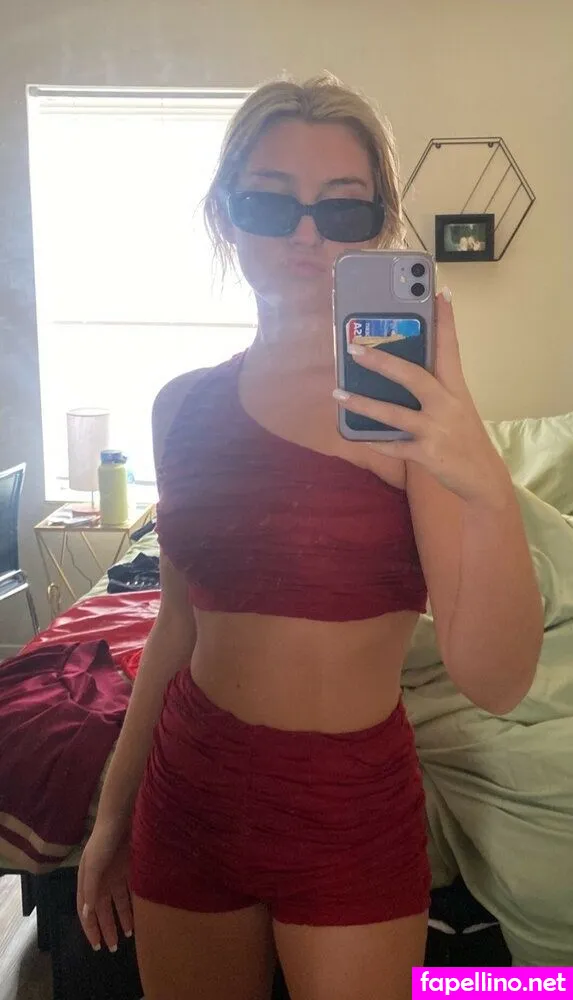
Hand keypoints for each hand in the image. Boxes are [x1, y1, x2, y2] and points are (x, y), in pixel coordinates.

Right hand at [77, 821, 132, 951]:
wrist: (122, 817)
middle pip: (103, 910)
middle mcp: (100, 881)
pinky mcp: (129, 869)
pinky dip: (134, 904)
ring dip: (122, 918)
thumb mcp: (93, 865)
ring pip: (118, 903)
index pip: (87, 912)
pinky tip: (140, 915)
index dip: (91, 929)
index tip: (97, 946)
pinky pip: (131, 891)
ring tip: (129, 935)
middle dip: (107, 928)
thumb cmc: (104, 841)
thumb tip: (86, 914)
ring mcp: (115, 875)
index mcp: (87, 881)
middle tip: (114, 948)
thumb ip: (90, 889)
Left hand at [333, 289, 510, 505]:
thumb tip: (397, 369)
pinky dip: (374, 441)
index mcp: (456, 388)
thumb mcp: (457, 407)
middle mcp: (447, 405)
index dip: (446, 320)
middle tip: (354, 348)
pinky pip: (393, 446)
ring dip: (363, 403)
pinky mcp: (427, 454)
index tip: (440, 292)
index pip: (451, 348)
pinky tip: (355, 435)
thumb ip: (434, 388)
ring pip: (394, 413)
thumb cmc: (463, 437)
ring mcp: (436, 430)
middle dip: (382, 360)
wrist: (482, 477)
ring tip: (338, 393)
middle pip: (413, 376)